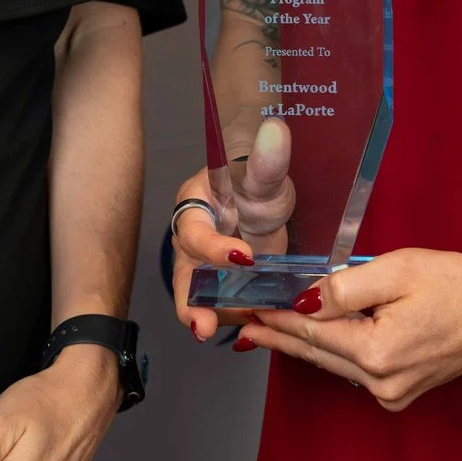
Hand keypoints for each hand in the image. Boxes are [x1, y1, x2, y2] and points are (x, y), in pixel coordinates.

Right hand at [170, 118, 296, 343]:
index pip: (194, 230)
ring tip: (241, 330)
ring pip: (200, 297)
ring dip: (216, 317)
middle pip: (184, 275)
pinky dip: (239, 318)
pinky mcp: (224, 286)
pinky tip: (257, 326)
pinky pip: (224, 306)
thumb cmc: (256, 182)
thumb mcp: (265, 174)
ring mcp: (205, 267)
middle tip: (203, 326)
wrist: (268, 199)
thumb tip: (276, 130)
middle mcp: (192, 241)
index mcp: (193, 205)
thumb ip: (267, 161)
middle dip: (191, 304)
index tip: (245, 256)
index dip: (214, 248)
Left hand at [241, 247, 461, 411]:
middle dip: (277, 335)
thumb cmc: (456, 282)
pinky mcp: (401, 391)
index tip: (245, 307)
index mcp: (378, 352)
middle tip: (238, 324)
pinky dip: (331, 352)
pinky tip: (312, 340)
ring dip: (300, 344)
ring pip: (334, 363)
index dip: (276, 317)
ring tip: (264, 330)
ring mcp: (393, 393)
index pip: (312, 332)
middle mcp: (382, 383)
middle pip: (317, 353)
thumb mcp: (399, 269)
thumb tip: (305, 299)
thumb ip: (346, 286)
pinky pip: (355, 369)